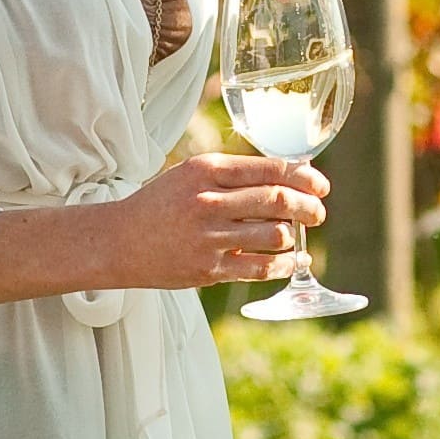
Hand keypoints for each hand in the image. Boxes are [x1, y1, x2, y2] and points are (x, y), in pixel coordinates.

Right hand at [93, 151, 332, 291]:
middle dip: (309, 207)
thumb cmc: (160, 204)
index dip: (304, 177)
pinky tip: (292, 261)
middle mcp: (209, 201)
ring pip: (274, 235)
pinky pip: (259, 268)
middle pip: (278, 200)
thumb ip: (232, 174)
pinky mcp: (208, 269)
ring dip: (295, 236)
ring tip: (299, 235)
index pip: (270, 169)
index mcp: (206, 170)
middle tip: (319, 213)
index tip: (320, 185)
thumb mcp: (191, 174)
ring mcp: (209, 237)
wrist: (118, 241)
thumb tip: (286, 177)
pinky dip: (283, 265)